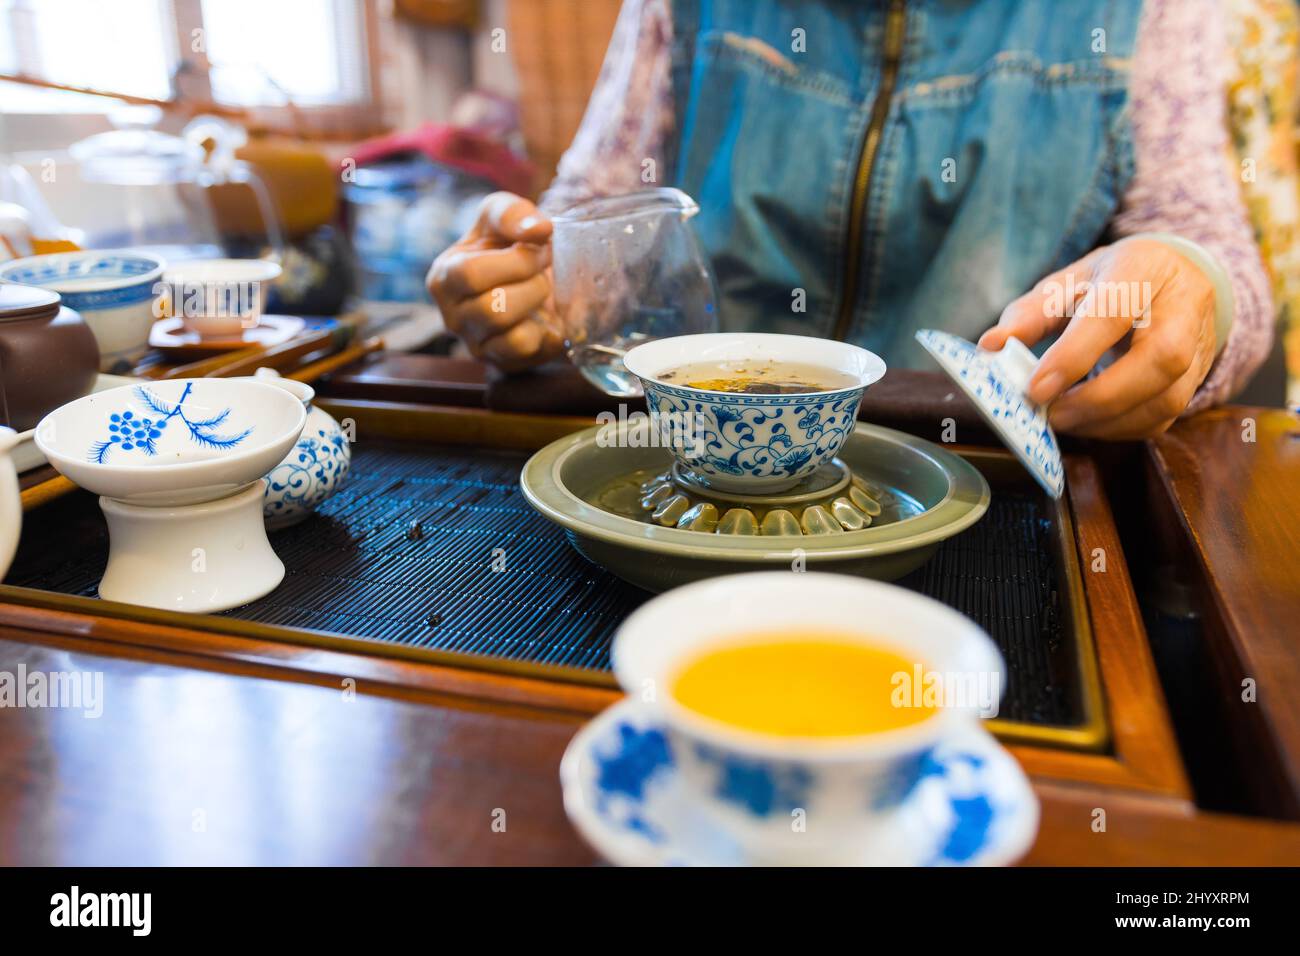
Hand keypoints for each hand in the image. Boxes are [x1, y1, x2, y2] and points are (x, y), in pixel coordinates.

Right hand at [427, 192, 563, 371]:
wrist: (529, 275)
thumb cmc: (506, 244)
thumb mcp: (501, 215)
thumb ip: (512, 213)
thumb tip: (539, 230)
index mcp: (444, 279)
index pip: (470, 275)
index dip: (514, 261)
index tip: (538, 246)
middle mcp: (453, 318)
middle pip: (493, 309)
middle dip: (532, 282)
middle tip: (544, 268)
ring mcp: (478, 345)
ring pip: (512, 337)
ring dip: (539, 306)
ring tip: (542, 289)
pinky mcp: (504, 363)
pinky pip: (530, 353)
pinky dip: (548, 331)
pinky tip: (545, 314)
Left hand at [978, 238, 1217, 438]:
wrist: (1171, 278)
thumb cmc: (1110, 281)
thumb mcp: (1066, 283)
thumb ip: (1028, 314)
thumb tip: (989, 346)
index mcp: (1142, 269)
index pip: (1113, 313)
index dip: (1074, 355)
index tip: (1035, 389)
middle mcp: (1183, 305)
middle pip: (1160, 359)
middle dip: (1100, 397)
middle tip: (1051, 414)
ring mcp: (1199, 344)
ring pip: (1168, 397)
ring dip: (1109, 421)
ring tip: (1064, 420)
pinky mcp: (1197, 377)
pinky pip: (1165, 417)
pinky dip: (1122, 429)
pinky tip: (1089, 423)